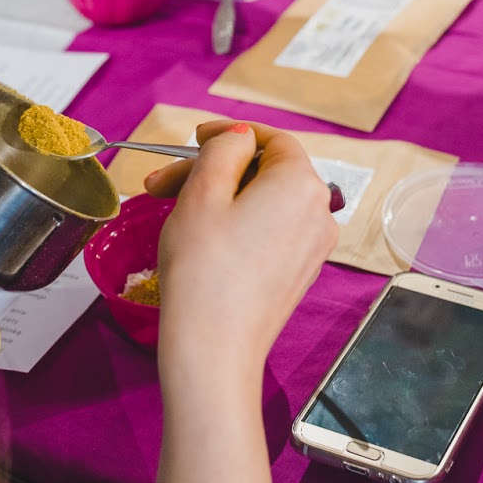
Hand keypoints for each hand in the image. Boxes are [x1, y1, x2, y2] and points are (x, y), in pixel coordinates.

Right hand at [147, 121, 337, 396]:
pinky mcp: (297, 273)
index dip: (231, 134)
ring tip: (170, 208)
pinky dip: (236, 223)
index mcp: (301, 184)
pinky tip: (198, 234)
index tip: (196, 137)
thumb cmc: (205, 270)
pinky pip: (268, 231)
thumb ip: (224, 149)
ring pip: (263, 202)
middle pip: (264, 172)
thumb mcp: (203, 191)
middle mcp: (318, 213)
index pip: (272, 140)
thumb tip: (239, 139)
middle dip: (213, 170)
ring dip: (219, 197)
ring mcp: (312, 247)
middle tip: (163, 181)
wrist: (214, 348)